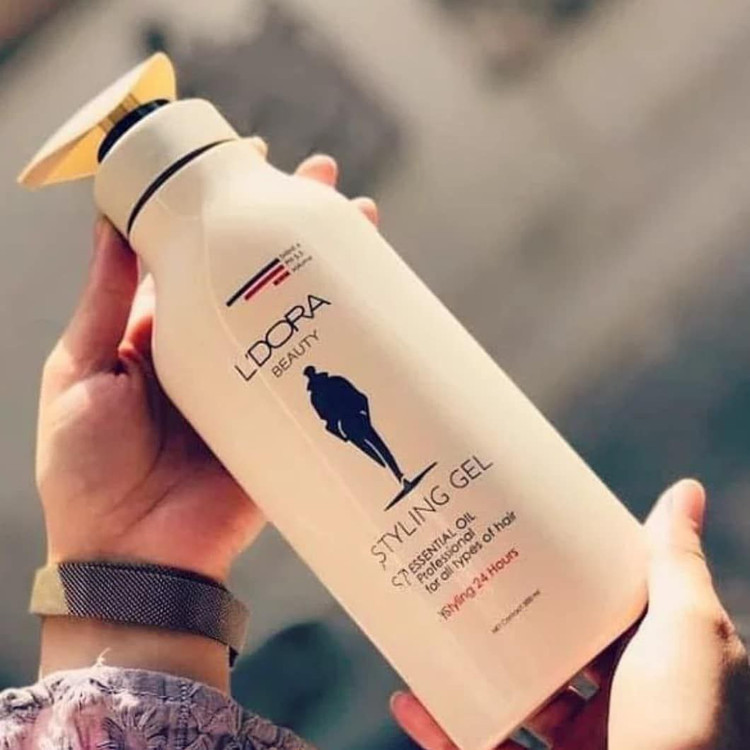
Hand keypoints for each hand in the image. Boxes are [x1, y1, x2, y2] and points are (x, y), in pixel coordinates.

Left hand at [36, 144, 377, 685]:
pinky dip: (346, 333)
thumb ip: (106, 301)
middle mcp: (212, 347)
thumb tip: (114, 222)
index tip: (247, 160)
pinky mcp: (282, 417)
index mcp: (159, 332)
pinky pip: (317, 369)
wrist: (133, 556)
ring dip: (327, 263)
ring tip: (358, 219)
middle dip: (288, 222)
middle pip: (258, 272)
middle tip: (321, 178)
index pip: (197, 253)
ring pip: (296, 310)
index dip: (220, 207)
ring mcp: (252, 381)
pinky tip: (370, 297)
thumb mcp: (79, 371)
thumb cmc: (87, 468)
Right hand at [391, 480, 749, 749]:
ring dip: (470, 666)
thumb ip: (676, 566)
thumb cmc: (685, 733)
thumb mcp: (689, 636)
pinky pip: (478, 743)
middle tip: (469, 567)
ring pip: (513, 696)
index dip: (574, 565)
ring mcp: (582, 747)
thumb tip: (684, 490)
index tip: (531, 529)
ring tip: (434, 623)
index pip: (612, 601)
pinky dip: (441, 726)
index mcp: (661, 666)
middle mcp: (625, 706)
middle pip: (556, 645)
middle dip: (512, 611)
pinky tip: (408, 698)